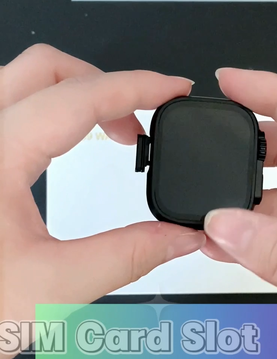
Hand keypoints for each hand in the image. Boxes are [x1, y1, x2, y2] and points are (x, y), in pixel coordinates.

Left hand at [0, 45, 204, 358]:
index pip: (78, 97)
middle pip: (44, 68)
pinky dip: (46, 112)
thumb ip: (128, 257)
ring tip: (111, 130)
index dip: (137, 87)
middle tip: (142, 119)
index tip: (173, 89)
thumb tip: (178, 237)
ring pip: (19, 82)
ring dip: (73, 94)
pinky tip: (63, 145)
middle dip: (104, 83)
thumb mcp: (53, 290)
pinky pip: (6, 110)